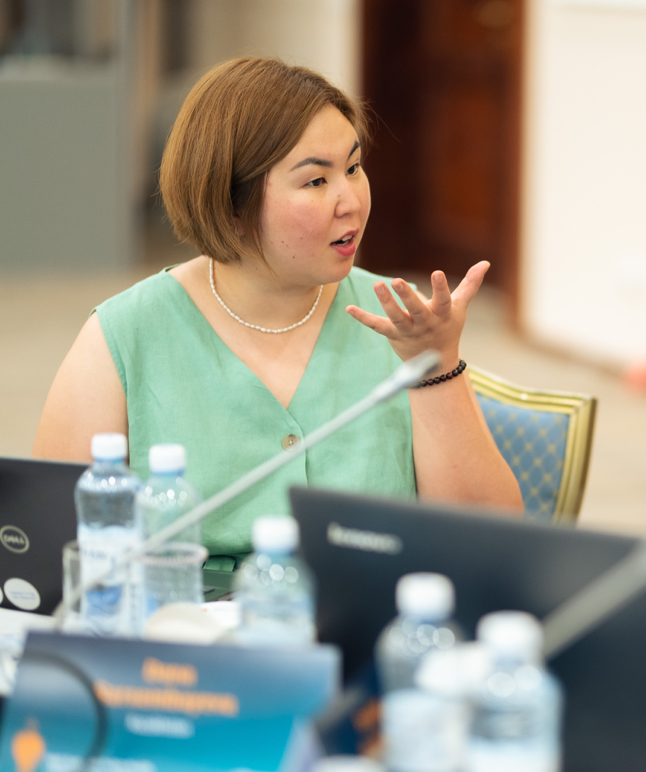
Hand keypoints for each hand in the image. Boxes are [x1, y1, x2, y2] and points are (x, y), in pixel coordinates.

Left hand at [345, 261, 489, 363]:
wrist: (436, 364)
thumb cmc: (448, 328)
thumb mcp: (460, 307)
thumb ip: (470, 284)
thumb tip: (485, 263)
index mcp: (442, 314)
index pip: (443, 300)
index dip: (440, 288)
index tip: (437, 272)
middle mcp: (425, 323)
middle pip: (416, 310)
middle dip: (406, 296)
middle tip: (396, 280)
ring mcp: (408, 331)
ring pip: (396, 318)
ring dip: (386, 302)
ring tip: (377, 285)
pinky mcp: (393, 336)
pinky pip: (376, 326)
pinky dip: (362, 318)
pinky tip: (349, 309)